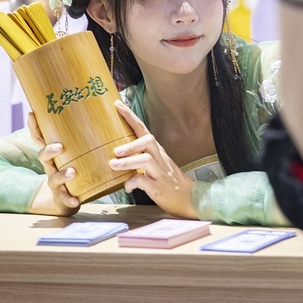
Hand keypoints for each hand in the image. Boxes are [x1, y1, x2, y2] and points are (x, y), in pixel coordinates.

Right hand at [27, 112, 79, 215]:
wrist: (68, 196)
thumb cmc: (76, 165)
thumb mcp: (77, 149)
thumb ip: (86, 134)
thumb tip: (105, 108)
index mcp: (54, 152)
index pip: (41, 138)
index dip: (35, 127)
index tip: (32, 114)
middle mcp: (51, 165)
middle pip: (43, 156)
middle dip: (49, 150)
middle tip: (59, 147)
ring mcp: (55, 181)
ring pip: (53, 177)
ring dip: (62, 175)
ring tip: (72, 172)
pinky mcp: (62, 195)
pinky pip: (64, 198)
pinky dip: (69, 199)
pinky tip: (75, 201)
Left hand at [109, 101, 196, 218]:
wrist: (189, 198)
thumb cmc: (168, 181)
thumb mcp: (156, 165)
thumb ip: (139, 158)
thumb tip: (116, 155)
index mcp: (157, 151)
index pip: (143, 129)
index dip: (130, 117)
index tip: (117, 104)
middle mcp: (160, 158)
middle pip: (148, 141)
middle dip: (130, 144)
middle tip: (115, 151)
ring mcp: (160, 172)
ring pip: (145, 160)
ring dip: (128, 162)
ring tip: (113, 165)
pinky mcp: (159, 187)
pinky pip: (144, 181)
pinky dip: (132, 183)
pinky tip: (127, 187)